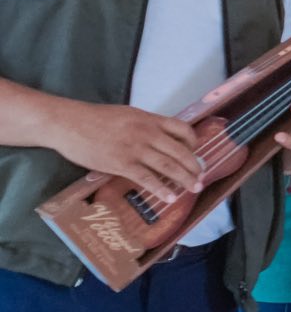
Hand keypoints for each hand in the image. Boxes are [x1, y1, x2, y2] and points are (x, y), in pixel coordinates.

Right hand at [54, 101, 203, 195]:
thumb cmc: (94, 119)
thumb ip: (145, 125)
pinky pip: (147, 178)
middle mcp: (147, 133)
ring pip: (168, 166)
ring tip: (194, 188)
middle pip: (180, 151)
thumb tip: (160, 138)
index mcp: (149, 119)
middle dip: (194, 167)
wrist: (68, 123)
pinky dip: (162, 189)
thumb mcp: (127, 115)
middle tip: (202, 177)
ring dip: (185, 179)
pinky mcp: (121, 164)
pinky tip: (170, 197)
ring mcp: (135, 149)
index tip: (196, 154)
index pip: (183, 129)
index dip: (193, 143)